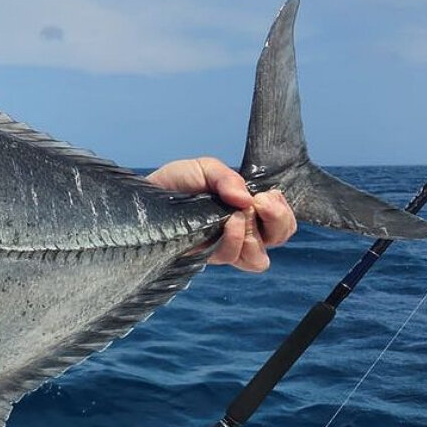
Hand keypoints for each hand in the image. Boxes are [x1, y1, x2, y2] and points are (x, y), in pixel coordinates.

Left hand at [145, 157, 295, 272]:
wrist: (144, 197)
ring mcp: (224, 247)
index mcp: (247, 210)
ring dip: (253, 234)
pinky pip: (232, 257)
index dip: (283, 212)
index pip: (282, 222)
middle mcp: (241, 232)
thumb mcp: (204, 168)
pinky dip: (234, 241)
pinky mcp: (207, 257)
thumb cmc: (176, 182)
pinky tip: (224, 224)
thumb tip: (247, 197)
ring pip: (258, 258)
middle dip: (277, 221)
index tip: (267, 195)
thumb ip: (227, 178)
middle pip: (278, 239)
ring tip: (236, 216)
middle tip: (260, 204)